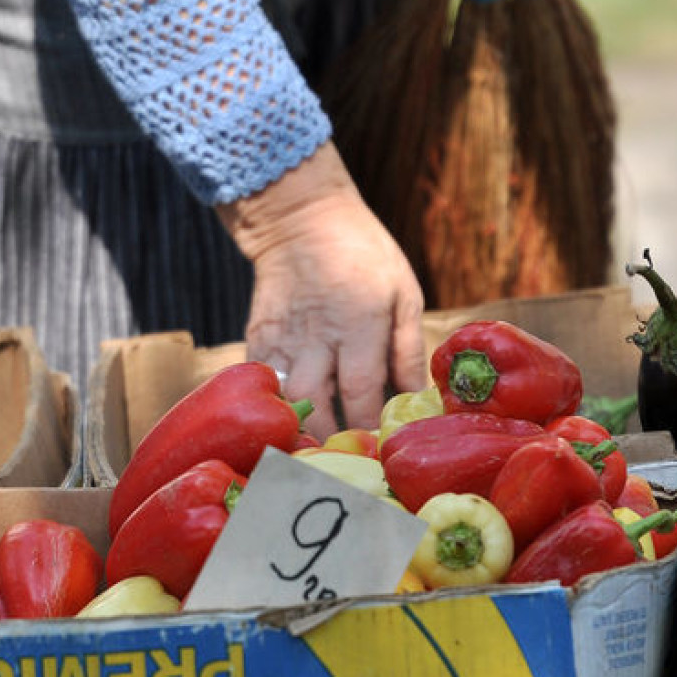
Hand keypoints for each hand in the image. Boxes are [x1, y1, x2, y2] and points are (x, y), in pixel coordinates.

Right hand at [217, 142, 426, 439]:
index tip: (378, 449)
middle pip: (317, 402)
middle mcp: (318, 333)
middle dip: (329, 437)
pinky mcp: (258, 333)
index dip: (367, 426)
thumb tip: (418, 399)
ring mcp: (283, 334)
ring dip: (299, 426)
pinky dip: (275, 402)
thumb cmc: (363, 251)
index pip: (361, 390)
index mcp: (360, 321)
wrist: (300, 217)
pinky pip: (262, 379)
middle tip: (344, 460)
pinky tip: (288, 417)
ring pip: (284, 395)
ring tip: (316, 447)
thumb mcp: (403, 290)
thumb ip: (408, 348)